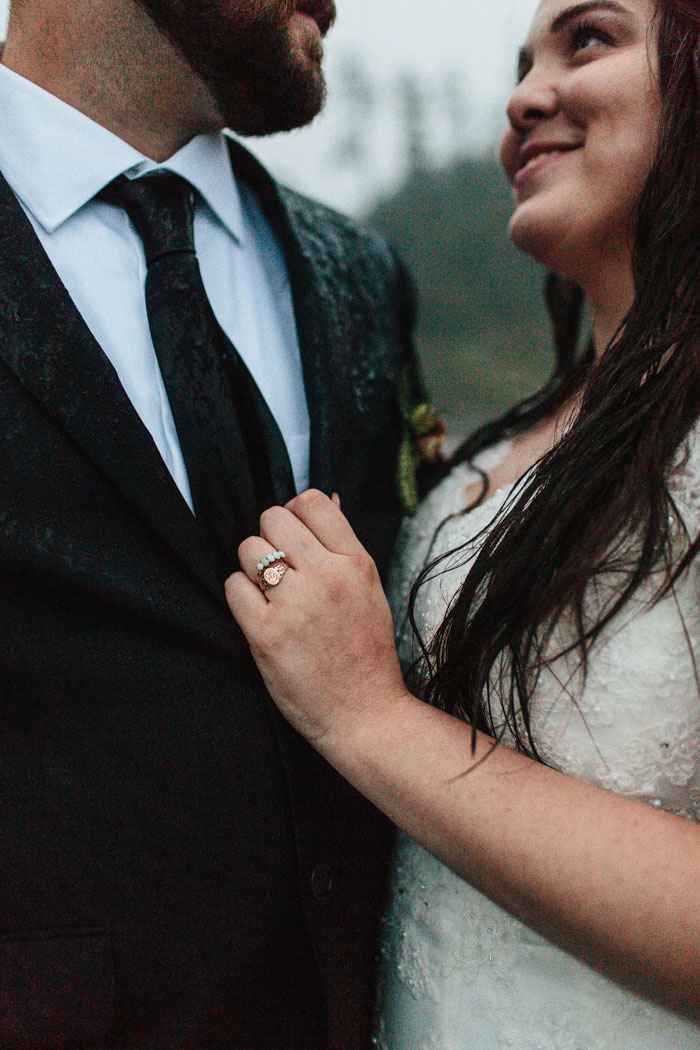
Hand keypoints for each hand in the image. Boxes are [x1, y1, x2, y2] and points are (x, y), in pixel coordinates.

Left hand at [225, 490, 409, 749]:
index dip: (294, 514)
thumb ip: (343, 548)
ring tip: (267, 592)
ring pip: (249, 549)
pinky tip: (257, 613)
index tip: (293, 537)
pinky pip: (233, 586)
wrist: (365, 714)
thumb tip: (323, 500)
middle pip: (273, 518)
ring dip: (251, 567)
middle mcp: (326, 577)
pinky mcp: (266, 634)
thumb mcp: (370, 590)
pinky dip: (240, 596)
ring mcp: (295, 605)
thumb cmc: (366, 654)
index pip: (311, 502)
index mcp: (355, 563)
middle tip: (278, 568)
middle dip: (269, 539)